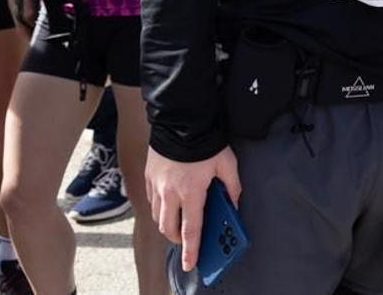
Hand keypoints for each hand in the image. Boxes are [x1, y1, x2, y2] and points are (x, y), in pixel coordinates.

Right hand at [146, 146, 241, 274]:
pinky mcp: (148, 177)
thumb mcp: (227, 162)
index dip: (191, 249)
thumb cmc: (205, 141)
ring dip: (167, 224)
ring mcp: (156, 186)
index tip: (190, 263)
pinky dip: (159, 208)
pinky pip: (150, 201)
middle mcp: (170, 193)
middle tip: (186, 239)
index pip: (191, 230)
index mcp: (191, 192)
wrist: (180, 120)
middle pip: (168, 228)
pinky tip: (168, 203)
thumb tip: (233, 203)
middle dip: (177, 238)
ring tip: (178, 221)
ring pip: (157, 217)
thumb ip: (232, 186)